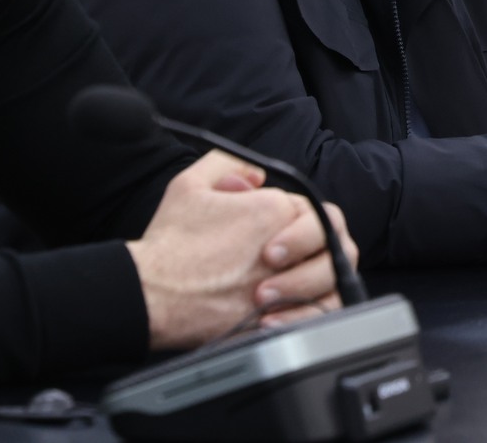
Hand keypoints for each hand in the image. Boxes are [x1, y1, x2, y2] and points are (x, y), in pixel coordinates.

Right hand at [126, 151, 352, 350]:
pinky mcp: (276, 320)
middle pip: (335, 246)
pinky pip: (314, 319)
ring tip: (281, 292)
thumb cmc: (169, 243)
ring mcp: (285, 286)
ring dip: (314, 286)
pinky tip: (278, 315)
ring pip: (332, 284)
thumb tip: (254, 176)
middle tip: (281, 265)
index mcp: (274, 209)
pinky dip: (305, 316)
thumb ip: (227, 165)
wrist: (150, 292)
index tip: (271, 240)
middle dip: (315, 253)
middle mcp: (288, 247)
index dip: (298, 225)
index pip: (314, 213)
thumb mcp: (190, 184)